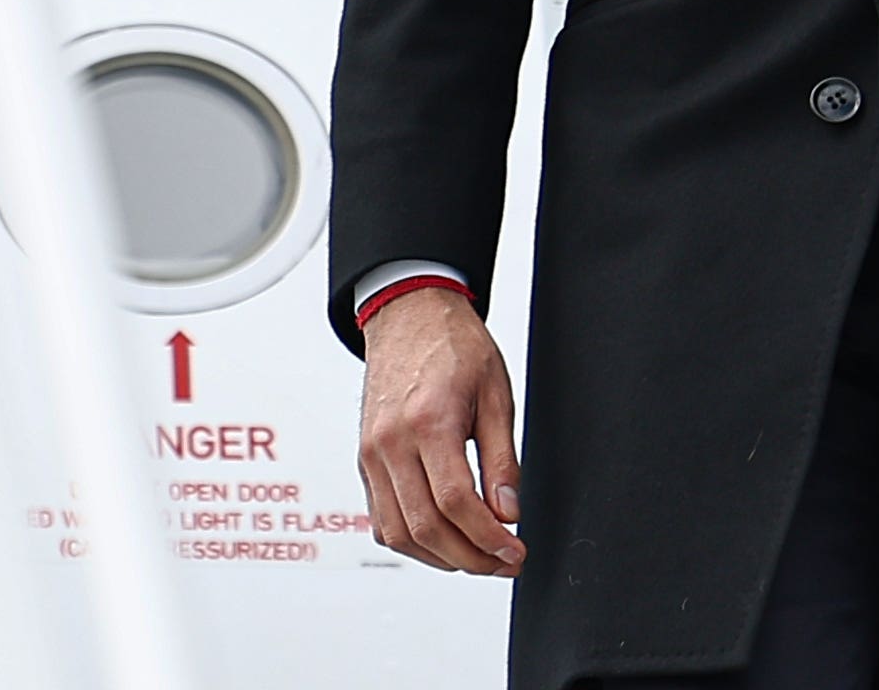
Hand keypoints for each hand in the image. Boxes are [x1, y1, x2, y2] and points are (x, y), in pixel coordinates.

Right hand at [355, 285, 524, 573]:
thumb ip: (502, 458)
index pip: (457, 501)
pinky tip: (443, 541)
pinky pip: (382, 519)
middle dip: (470, 557)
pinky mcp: (364, 461)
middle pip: (426, 527)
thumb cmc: (454, 346)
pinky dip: (412, 541)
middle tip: (503, 562)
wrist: (408, 316)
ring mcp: (371, 454)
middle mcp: (390, 442)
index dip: (488, 538)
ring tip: (478, 557)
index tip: (514, 550)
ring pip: (400, 532)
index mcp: (428, 420)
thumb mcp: (496, 393)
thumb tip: (508, 512)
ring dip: (441, 557)